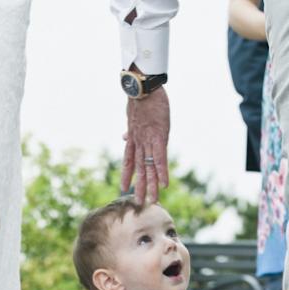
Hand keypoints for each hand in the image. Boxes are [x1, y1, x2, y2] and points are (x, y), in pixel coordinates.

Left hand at [121, 86, 169, 204]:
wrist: (142, 86)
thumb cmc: (140, 99)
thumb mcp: (132, 116)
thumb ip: (130, 130)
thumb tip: (124, 137)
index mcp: (133, 138)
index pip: (128, 161)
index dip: (126, 175)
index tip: (123, 188)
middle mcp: (139, 143)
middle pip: (139, 168)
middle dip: (139, 186)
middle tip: (139, 203)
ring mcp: (149, 141)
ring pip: (149, 167)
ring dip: (151, 185)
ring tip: (152, 200)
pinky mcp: (160, 137)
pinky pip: (161, 158)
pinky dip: (162, 171)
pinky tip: (164, 184)